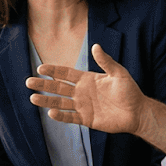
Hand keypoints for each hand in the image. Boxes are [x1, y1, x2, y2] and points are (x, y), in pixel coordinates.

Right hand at [25, 43, 144, 134]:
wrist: (137, 112)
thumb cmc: (129, 91)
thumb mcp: (118, 73)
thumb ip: (106, 61)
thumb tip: (95, 46)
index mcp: (87, 79)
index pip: (66, 73)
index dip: (53, 71)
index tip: (40, 68)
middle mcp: (81, 92)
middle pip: (58, 88)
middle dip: (43, 85)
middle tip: (28, 82)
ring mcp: (83, 106)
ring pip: (60, 102)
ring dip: (47, 100)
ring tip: (33, 98)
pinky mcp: (86, 119)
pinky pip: (70, 117)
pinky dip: (61, 116)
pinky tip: (51, 112)